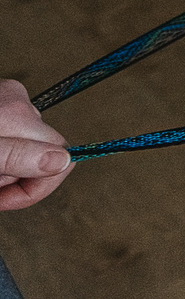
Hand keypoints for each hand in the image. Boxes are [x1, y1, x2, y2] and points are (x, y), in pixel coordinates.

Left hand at [0, 80, 71, 210]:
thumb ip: (18, 157)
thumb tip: (64, 161)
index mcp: (18, 114)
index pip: (59, 159)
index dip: (35, 189)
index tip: (4, 201)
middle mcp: (19, 101)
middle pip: (42, 153)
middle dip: (16, 177)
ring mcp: (9, 97)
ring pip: (25, 146)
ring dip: (4, 167)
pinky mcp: (1, 100)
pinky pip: (13, 134)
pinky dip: (1, 151)